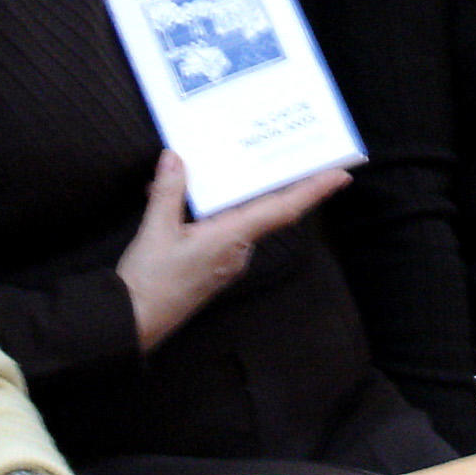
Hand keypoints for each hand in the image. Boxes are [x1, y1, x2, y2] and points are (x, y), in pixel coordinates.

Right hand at [116, 152, 349, 351]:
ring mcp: (226, 260)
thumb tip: (175, 157)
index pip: (283, 209)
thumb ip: (169, 192)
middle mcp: (238, 249)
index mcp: (233, 238)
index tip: (341, 175)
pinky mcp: (212, 265)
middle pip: (265, 208)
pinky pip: (220, 228)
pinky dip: (207, 210)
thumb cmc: (150, 283)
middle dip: (274, 180)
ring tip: (211, 163)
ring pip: (239, 216)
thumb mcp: (155, 231)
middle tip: (283, 149)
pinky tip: (180, 196)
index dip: (313, 191)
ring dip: (228, 192)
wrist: (134, 325)